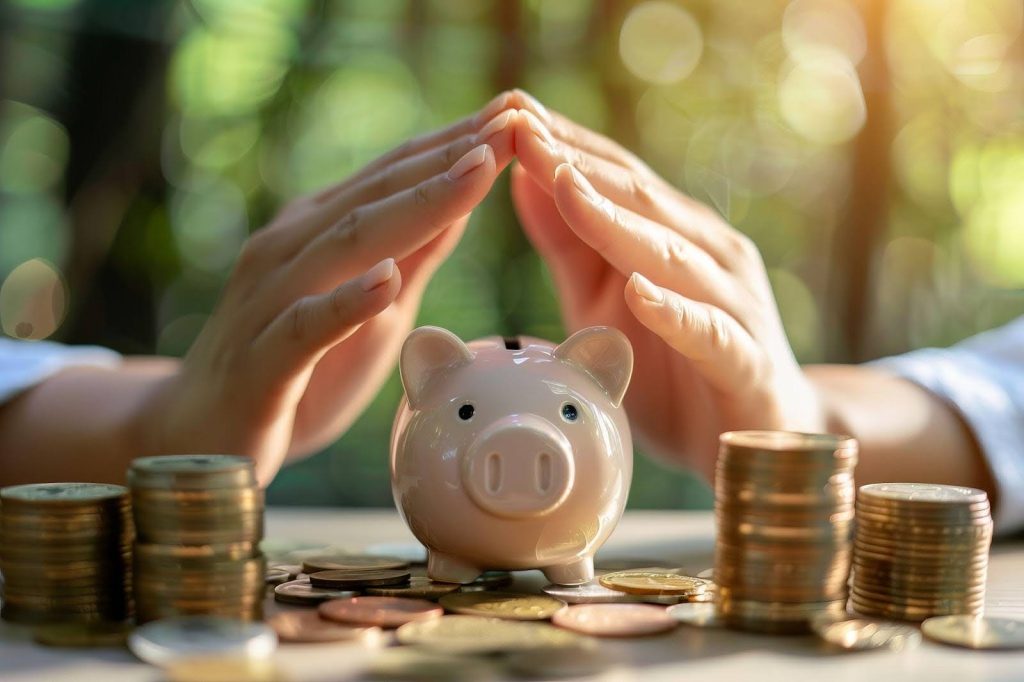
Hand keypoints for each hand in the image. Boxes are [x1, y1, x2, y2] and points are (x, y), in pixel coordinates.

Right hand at [143, 97, 520, 484]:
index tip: (517, 113)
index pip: (394, 176)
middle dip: (450, 156)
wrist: (200, 437)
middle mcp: (291, 249)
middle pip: (378, 193)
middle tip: (513, 119)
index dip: (456, 143)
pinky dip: (347, 301)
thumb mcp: (376, 312)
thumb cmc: (298, 373)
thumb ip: (414, 257)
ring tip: (475, 172)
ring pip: (348, 242)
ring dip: (416, 206)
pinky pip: (305, 326)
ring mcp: (272, 299)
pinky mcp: (263, 361)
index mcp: (318, 232)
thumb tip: (466, 201)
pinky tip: (386, 279)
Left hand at [509, 97, 824, 479]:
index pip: (615, 178)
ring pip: (672, 254)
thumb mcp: (601, 302)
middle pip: (640, 201)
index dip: (563, 145)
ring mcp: (732, 305)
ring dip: (617, 222)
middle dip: (578, 164)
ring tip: (567, 188)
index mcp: (673, 236)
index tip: (508, 113)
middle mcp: (708, 256)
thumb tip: (527, 178)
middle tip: (524, 127)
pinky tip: (640, 291)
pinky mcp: (745, 361)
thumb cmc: (674, 367)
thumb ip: (569, 245)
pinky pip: (708, 332)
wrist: (757, 438)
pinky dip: (674, 311)